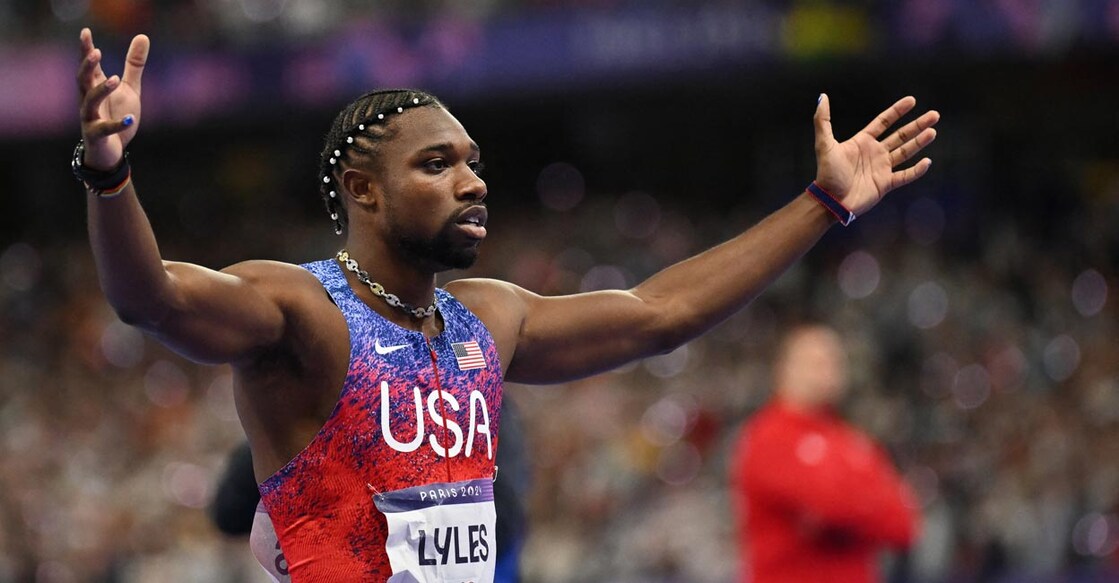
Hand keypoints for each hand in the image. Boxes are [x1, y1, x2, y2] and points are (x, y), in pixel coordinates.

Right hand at [77, 28, 148, 170]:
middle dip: (87, 66)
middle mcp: (88, 101)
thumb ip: (134, 65)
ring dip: (101, 90)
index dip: (86, 49)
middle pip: (82, 80)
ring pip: (89, 102)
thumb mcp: (129, 89)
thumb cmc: (117, 116)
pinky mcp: (97, 136)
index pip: (89, 65)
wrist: (111, 153)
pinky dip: (117, 124)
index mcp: (95, 87)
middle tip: (97, 52)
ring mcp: (90, 118)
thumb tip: (142, 36)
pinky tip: (130, 119)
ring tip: (116, 79)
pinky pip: (105, 129)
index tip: (85, 31)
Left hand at [813, 94, 939, 216]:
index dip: (897, 111)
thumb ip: (823, 120)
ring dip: (919, 142)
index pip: (884, 122)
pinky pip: (905, 175)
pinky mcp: (885, 184)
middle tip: (934, 115)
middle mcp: (874, 153)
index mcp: (862, 142)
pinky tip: (927, 161)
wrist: (831, 201)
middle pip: (900, 135)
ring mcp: (881, 168)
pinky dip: (916, 170)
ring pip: (905, 152)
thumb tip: (822, 97)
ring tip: (933, 131)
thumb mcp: (824, 144)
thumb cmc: (827, 174)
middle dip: (917, 125)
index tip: (912, 100)